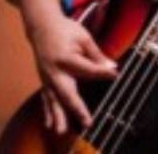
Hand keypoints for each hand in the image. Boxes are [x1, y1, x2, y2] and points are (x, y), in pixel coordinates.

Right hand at [28, 14, 117, 133]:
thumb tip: (112, 66)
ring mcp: (47, 77)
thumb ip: (96, 54)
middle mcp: (54, 70)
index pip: (87, 69)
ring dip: (58, 116)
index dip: (102, 72)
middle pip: (67, 92)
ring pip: (53, 100)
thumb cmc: (65, 30)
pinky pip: (46, 98)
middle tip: (87, 122)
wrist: (41, 26)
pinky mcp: (44, 80)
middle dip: (77, 108)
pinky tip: (51, 125)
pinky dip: (48, 112)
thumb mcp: (83, 37)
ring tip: (61, 131)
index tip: (115, 74)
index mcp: (65, 57)